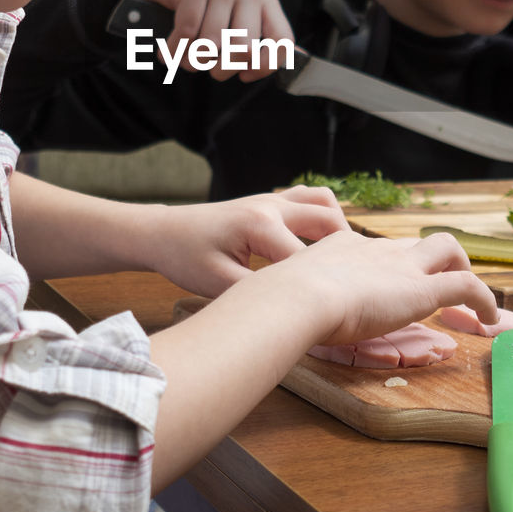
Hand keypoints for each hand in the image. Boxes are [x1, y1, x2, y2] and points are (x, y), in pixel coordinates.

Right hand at [136, 0, 293, 80]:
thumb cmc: (204, 14)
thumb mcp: (236, 24)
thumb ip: (264, 41)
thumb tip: (298, 57)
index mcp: (264, 1)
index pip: (282, 41)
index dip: (265, 66)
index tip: (245, 75)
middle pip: (244, 50)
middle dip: (221, 70)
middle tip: (207, 67)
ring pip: (211, 45)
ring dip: (192, 61)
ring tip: (185, 56)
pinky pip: (186, 34)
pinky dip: (173, 51)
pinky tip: (168, 52)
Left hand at [149, 185, 348, 296]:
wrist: (163, 232)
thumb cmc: (185, 257)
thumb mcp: (219, 284)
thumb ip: (258, 294)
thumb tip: (293, 313)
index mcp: (261, 226)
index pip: (309, 262)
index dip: (324, 290)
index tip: (341, 313)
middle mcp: (273, 206)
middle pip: (330, 224)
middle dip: (344, 256)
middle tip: (349, 287)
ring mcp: (272, 199)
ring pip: (325, 203)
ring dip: (337, 229)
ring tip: (336, 264)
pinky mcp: (270, 200)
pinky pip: (309, 198)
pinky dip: (323, 216)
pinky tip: (317, 245)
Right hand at [264, 228, 499, 345]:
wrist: (296, 297)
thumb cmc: (280, 301)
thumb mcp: (284, 293)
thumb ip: (288, 300)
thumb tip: (270, 316)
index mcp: (342, 247)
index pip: (374, 249)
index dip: (387, 266)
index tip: (386, 285)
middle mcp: (375, 249)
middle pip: (415, 242)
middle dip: (433, 259)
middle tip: (438, 285)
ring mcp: (401, 266)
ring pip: (448, 248)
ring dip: (463, 268)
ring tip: (471, 300)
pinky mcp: (422, 289)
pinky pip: (467, 285)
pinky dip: (484, 300)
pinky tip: (489, 319)